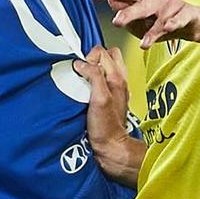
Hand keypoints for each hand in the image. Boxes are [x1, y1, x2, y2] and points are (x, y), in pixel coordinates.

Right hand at [71, 46, 141, 185]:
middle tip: (83, 72)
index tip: (81, 71)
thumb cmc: (106, 126)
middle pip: (107, 55)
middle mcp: (118, 81)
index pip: (102, 52)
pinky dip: (93, 80)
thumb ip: (93, 76)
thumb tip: (81, 64)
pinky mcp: (109, 99)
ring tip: (83, 81)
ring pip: (105, 67)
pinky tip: (86, 91)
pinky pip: (102, 80)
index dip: (88, 58)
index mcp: (117, 77)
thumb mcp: (99, 98)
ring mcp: (115, 89)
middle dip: (93, 58)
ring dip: (93, 69)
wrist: (111, 147)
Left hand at [93, 0, 199, 48]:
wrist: (194, 24)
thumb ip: (127, 13)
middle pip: (140, 4)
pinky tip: (168, 28)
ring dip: (152, 31)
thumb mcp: (142, 22)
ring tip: (145, 44)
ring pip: (160, 16)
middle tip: (118, 21)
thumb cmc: (164, 22)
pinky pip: (179, 19)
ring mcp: (171, 5)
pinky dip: (173, 24)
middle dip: (128, 12)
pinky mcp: (186, 13)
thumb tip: (111, 2)